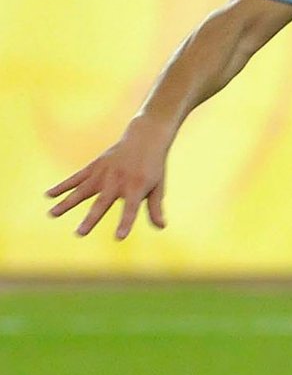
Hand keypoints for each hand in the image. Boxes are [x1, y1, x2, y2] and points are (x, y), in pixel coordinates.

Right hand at [46, 120, 171, 238]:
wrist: (146, 137)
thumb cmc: (153, 166)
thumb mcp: (158, 186)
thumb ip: (154, 207)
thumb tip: (161, 227)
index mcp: (136, 187)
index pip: (131, 209)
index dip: (125, 222)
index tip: (118, 237)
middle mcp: (118, 181)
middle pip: (102, 203)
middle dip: (91, 219)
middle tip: (79, 234)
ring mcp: (104, 173)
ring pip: (83, 190)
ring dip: (67, 202)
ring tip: (52, 214)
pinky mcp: (94, 166)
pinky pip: (76, 177)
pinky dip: (63, 185)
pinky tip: (49, 195)